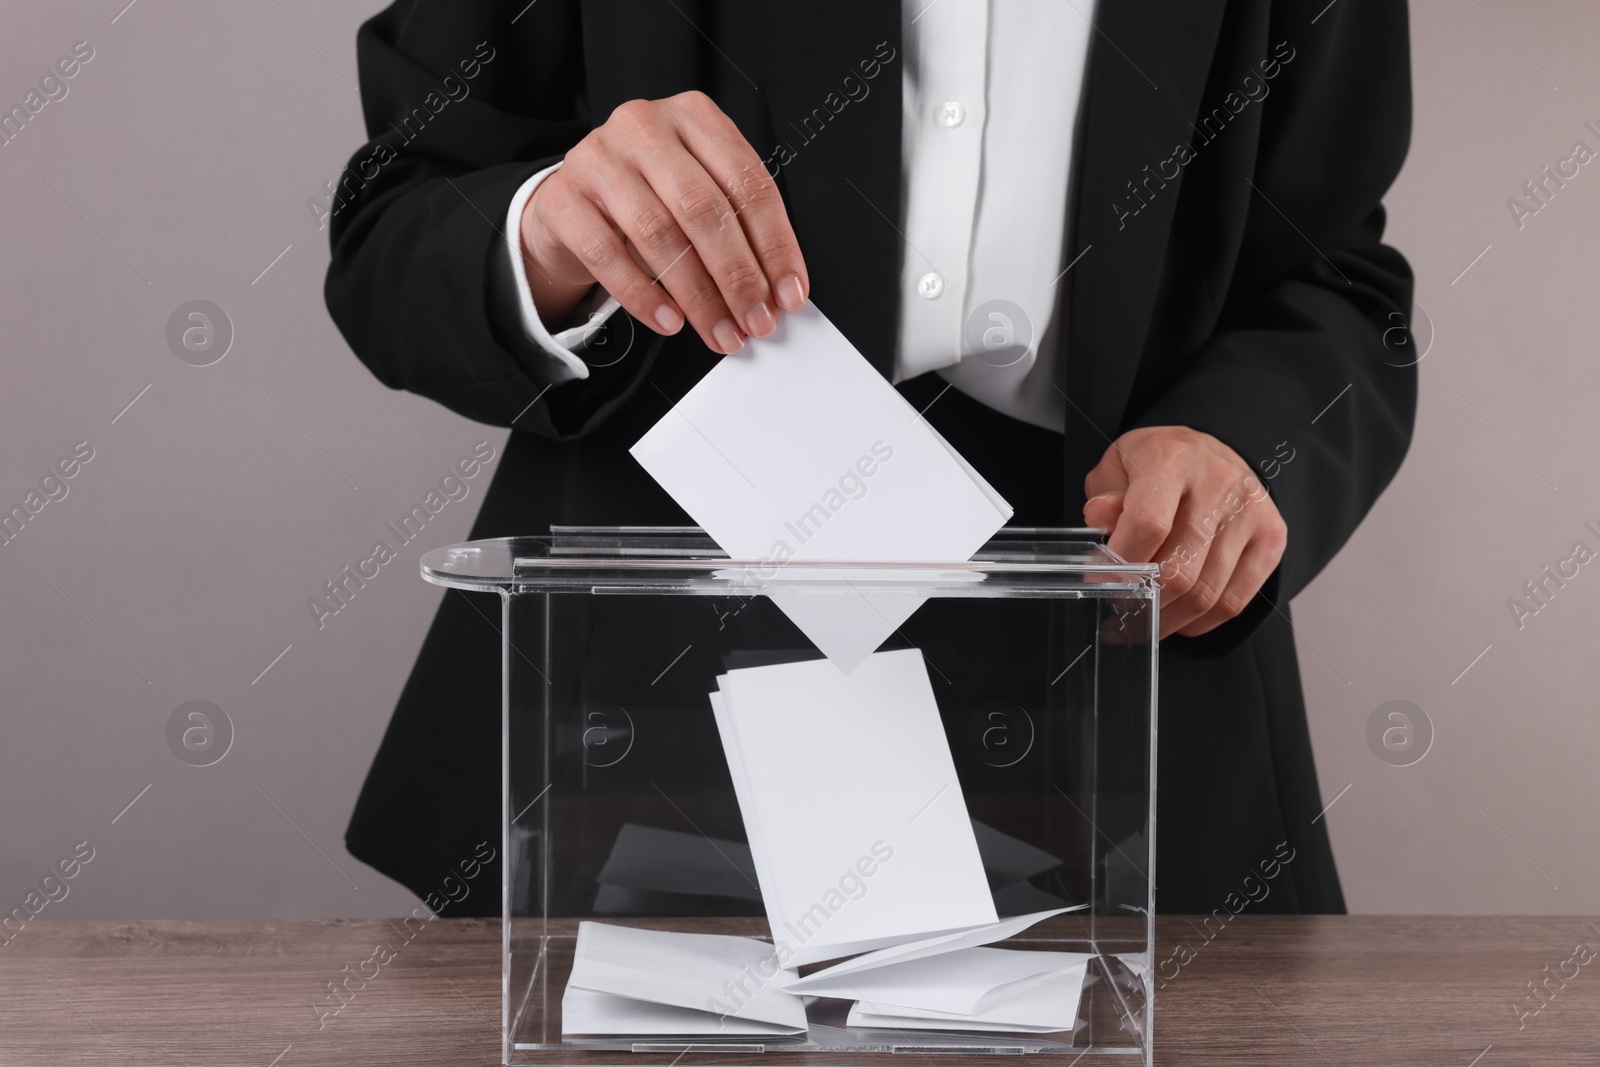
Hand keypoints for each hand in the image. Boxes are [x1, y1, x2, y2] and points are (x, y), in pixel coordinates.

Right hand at [520, 91, 808, 353]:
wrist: (573, 201)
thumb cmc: (648, 196)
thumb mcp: (697, 192)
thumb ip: (738, 227)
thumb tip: (777, 289)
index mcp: (694, 116)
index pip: (748, 183)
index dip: (775, 245)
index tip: (788, 293)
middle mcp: (645, 127)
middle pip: (704, 210)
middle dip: (738, 277)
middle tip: (756, 320)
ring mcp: (598, 158)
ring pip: (659, 234)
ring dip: (698, 296)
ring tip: (720, 330)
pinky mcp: (564, 198)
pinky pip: (608, 255)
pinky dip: (644, 297)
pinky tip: (670, 321)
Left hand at [1082, 426, 1285, 638]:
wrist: (1209, 452)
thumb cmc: (1157, 464)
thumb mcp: (1118, 465)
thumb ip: (1106, 494)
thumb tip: (1099, 518)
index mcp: (1172, 460)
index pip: (1149, 525)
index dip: (1121, 565)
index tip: (1099, 583)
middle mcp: (1218, 483)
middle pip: (1179, 569)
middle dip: (1143, 601)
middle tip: (1119, 612)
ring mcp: (1250, 512)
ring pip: (1207, 593)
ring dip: (1168, 620)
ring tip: (1143, 622)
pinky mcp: (1272, 536)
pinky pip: (1234, 600)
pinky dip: (1201, 622)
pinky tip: (1177, 619)